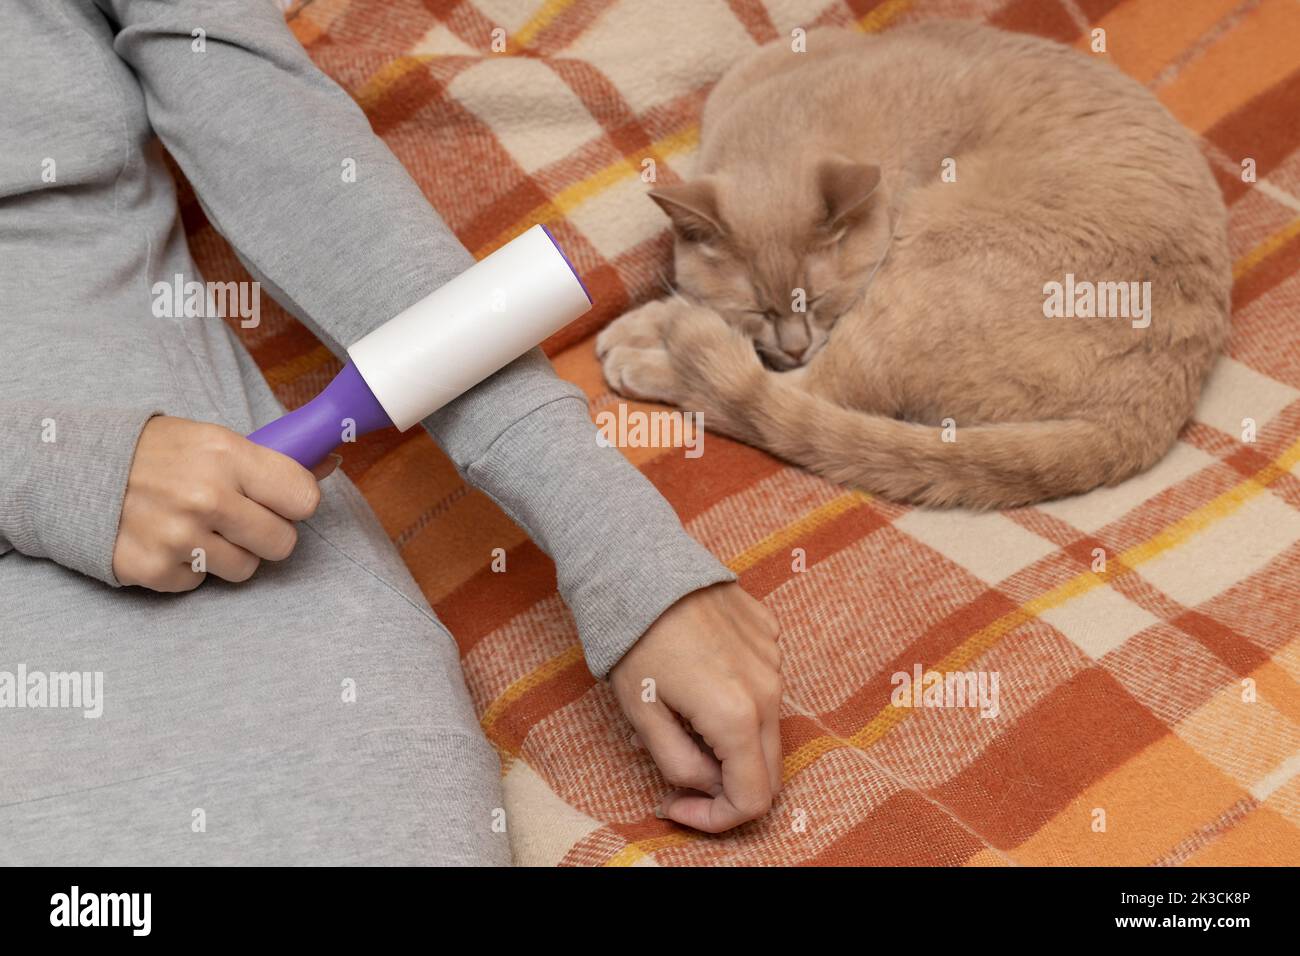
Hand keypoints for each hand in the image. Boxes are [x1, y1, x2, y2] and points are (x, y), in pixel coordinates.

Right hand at [112, 416, 333, 591]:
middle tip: (240, 519)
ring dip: (228, 554)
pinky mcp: (153, 570)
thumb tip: (330, 463)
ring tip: (199, 527)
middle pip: (282, 543)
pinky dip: (188, 569)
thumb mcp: (212, 438)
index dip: (295, 502)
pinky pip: (200, 584)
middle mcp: (206, 497)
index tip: (281, 500)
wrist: (72, 470)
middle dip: (267, 534)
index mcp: (227, 455)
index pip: (303, 499)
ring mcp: (179, 538)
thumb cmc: (155, 453)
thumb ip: (270, 459)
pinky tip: (168, 541)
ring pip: (245, 570)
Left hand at [610, 582, 782, 832]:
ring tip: (684, 711)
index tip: (679, 805)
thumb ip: (680, 765)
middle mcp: (769, 689)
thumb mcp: (642, 717)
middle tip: (682, 776)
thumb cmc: (634, 642)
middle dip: (728, 785)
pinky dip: (737, 695)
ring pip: (766, 724)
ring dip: (732, 737)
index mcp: (737, 717)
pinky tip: (699, 671)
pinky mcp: (770, 632)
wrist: (641, 566)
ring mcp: (775, 658)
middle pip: (769, 768)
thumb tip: (707, 786)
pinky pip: (763, 682)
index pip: (753, 800)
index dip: (717, 819)